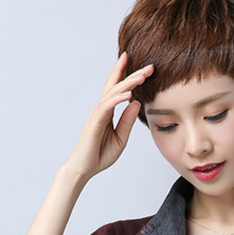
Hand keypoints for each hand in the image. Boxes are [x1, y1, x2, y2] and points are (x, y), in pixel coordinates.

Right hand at [65, 52, 153, 180]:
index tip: (143, 67)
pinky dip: (117, 99)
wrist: (85, 168)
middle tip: (149, 66)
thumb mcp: (121, 137)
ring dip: (128, 83)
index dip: (128, 76)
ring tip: (142, 76)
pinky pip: (107, 107)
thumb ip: (127, 121)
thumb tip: (136, 103)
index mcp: (107, 112)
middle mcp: (101, 109)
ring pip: (113, 92)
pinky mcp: (95, 122)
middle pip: (116, 85)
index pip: (118, 89)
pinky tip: (129, 94)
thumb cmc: (100, 154)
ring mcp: (97, 114)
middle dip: (131, 73)